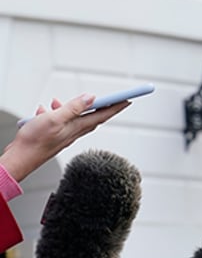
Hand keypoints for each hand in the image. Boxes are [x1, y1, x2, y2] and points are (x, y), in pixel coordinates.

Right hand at [0, 94, 131, 182]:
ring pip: (73, 117)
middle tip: (112, 98)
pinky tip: (43, 110)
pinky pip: (58, 121)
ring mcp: (64, 134)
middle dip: (101, 106)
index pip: (102, 114)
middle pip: (92, 116)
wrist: (18, 159)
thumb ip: (73, 108)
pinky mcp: (53, 136)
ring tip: (58, 102)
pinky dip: (53, 113)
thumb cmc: (34, 142)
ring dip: (70, 107)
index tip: (128, 100)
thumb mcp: (55, 119)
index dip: (116, 106)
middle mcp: (74, 131)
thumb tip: (92, 98)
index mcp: (77, 127)